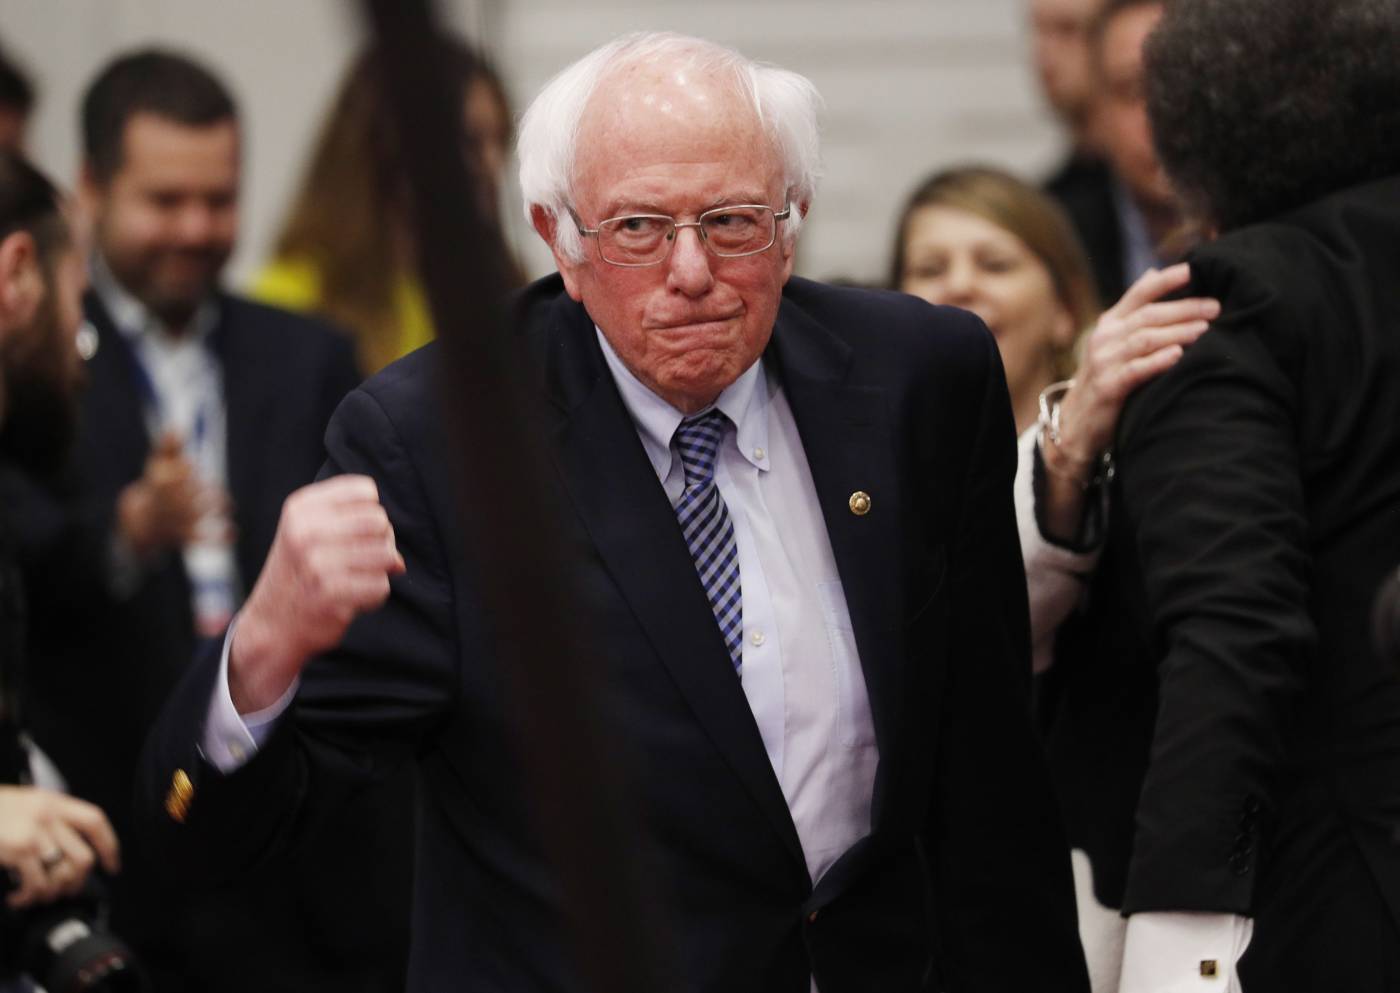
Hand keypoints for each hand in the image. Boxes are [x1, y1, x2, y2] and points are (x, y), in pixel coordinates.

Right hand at [0, 786, 119, 908]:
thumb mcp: (26, 804)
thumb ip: (50, 819)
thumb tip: (69, 849)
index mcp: (54, 802)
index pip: (95, 822)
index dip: (109, 846)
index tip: (112, 866)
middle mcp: (49, 815)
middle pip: (83, 857)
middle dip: (75, 883)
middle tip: (62, 892)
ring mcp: (36, 832)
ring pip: (63, 875)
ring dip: (51, 893)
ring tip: (36, 896)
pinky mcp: (20, 849)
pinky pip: (37, 883)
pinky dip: (28, 898)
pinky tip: (17, 898)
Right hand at [117, 431, 221, 557]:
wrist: (140, 523)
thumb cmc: (156, 486)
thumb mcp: (158, 464)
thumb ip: (169, 447)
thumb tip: (177, 426)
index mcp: (158, 484)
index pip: (171, 478)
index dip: (184, 471)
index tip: (192, 466)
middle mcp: (164, 504)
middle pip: (184, 497)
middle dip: (202, 492)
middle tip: (215, 490)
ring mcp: (172, 522)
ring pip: (193, 517)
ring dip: (211, 511)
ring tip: (228, 506)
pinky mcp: (181, 538)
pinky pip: (200, 539)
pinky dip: (217, 537)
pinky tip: (233, 532)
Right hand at [229, 475, 404, 713]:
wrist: (271, 625)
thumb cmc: (300, 574)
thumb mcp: (308, 532)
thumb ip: (353, 523)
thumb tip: (396, 555)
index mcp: (301, 508)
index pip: (366, 492)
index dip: (372, 513)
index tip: (356, 532)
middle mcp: (306, 531)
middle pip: (379, 521)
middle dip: (382, 542)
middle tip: (363, 560)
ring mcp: (317, 563)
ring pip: (386, 555)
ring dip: (380, 571)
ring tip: (356, 579)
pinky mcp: (330, 593)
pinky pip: (381, 586)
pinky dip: (374, 596)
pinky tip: (352, 599)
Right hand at [1048, 263, 1219, 478]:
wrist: (1076, 423)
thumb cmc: (1105, 377)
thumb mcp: (1114, 340)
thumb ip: (1134, 311)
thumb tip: (1153, 271)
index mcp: (1110, 323)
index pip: (1139, 293)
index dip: (1165, 280)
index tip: (1193, 270)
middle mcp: (1105, 338)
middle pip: (1148, 315)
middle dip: (1184, 308)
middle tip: (1215, 307)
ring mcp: (1104, 362)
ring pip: (1145, 340)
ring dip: (1177, 332)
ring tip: (1205, 329)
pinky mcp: (1108, 387)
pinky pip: (1135, 370)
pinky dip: (1157, 361)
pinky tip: (1178, 355)